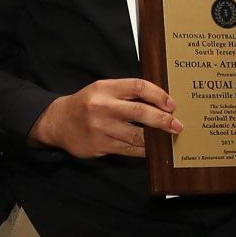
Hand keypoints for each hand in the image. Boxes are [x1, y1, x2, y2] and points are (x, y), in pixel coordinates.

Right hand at [29, 79, 178, 158]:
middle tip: (177, 125)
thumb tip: (160, 102)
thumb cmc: (86, 104)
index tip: (171, 104)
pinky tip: (152, 148)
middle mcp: (102, 107)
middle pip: (140, 112)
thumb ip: (126, 92)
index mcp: (105, 88)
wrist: (58, 122)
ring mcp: (101, 128)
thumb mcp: (102, 89)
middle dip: (162, 119)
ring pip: (136, 135)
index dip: (158, 95)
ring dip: (156, 138)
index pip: (138, 87)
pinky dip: (143, 149)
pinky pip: (129, 149)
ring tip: (168, 137)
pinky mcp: (100, 146)